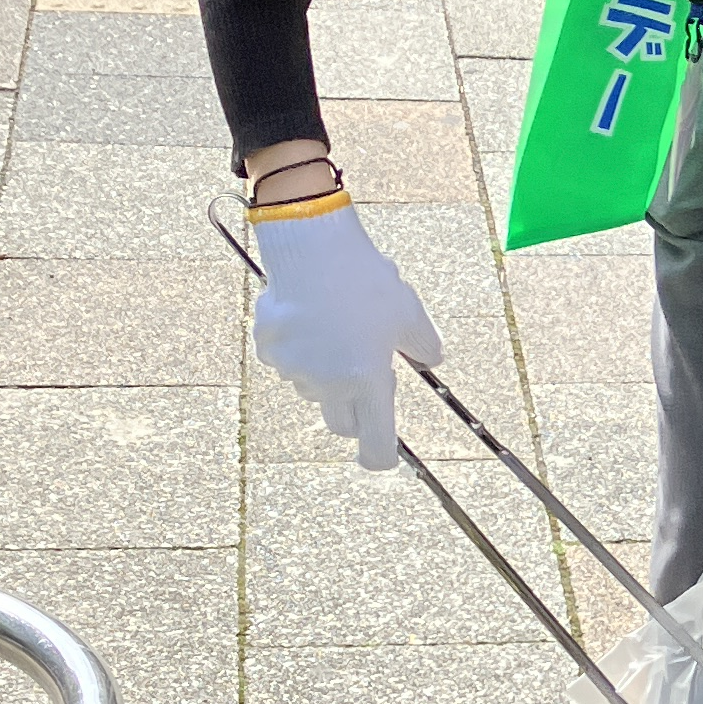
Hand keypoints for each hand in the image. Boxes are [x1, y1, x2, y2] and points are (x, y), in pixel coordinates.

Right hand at [249, 198, 441, 471]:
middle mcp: (329, 386)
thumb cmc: (366, 281)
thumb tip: (432, 359)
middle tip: (363, 374)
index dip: (379, 456)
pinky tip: (307, 315)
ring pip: (312, 389)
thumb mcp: (408, 312)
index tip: (380, 454)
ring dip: (325, 374)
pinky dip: (298, 349)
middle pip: (342, 423)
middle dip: (354, 409)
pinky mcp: (270, 351)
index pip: (375, 446)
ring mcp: (295, 370)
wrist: (312, 247)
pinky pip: (286, 362)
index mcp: (368, 383)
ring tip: (335, 328)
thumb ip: (424, 344)